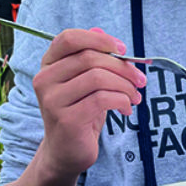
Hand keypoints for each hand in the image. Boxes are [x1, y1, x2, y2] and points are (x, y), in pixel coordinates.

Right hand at [32, 27, 145, 178]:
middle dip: (123, 68)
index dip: (100, 40)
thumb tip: (102, 33)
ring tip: (135, 97)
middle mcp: (45, 79)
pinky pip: (102, 100)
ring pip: (99, 78)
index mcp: (49, 65)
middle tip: (140, 80)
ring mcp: (53, 100)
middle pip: (91, 58)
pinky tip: (126, 110)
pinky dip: (122, 101)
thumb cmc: (80, 115)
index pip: (69, 38)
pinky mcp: (67, 119)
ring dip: (125, 86)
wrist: (66, 152)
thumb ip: (92, 59)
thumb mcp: (86, 84)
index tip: (123, 50)